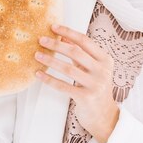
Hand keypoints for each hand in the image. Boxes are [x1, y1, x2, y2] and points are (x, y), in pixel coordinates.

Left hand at [34, 24, 119, 142]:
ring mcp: (95, 85)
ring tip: (37, 55)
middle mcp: (102, 71)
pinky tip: (39, 74)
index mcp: (105, 59)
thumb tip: (64, 37)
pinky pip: (63, 86)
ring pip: (68, 69)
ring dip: (50, 60)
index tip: (53, 27)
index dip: (68, 32)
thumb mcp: (91, 68)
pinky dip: (49, 79)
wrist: (104, 115)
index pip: (84, 41)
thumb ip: (80, 53)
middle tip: (41, 40)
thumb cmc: (95, 87)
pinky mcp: (86, 97)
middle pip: (75, 52)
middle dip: (56, 44)